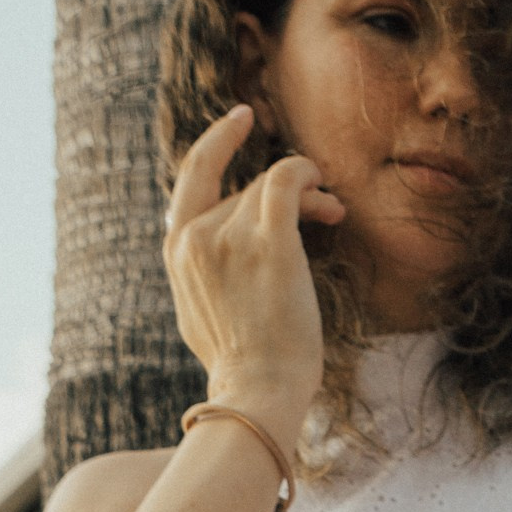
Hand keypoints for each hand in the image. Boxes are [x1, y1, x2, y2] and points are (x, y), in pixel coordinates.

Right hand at [162, 105, 345, 437]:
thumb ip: (202, 274)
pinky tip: (324, 186)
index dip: (218, 143)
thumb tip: (212, 258)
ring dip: (307, 193)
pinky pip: (286, 180)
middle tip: (324, 207)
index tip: (241, 121)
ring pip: (270, 188)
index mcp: (177, 251)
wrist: (257, 390)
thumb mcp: (201, 313)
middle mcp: (196, 236)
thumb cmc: (242, 367)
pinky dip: (306, 172)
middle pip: (245, 188)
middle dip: (285, 191)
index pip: (192, 178)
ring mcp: (229, 236)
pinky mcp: (268, 241)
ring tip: (333, 212)